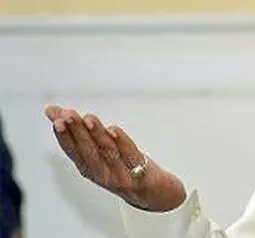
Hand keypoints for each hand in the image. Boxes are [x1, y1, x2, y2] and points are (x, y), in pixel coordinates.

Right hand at [44, 105, 185, 211]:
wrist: (149, 191)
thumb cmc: (119, 167)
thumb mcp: (96, 154)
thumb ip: (80, 132)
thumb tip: (57, 111)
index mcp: (89, 168)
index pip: (73, 151)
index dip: (63, 136)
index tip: (56, 120)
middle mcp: (102, 172)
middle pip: (87, 150)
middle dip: (76, 131)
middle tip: (68, 115)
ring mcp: (121, 173)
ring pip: (106, 150)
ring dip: (96, 133)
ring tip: (88, 119)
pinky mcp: (140, 169)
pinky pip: (129, 154)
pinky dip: (121, 141)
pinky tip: (113, 130)